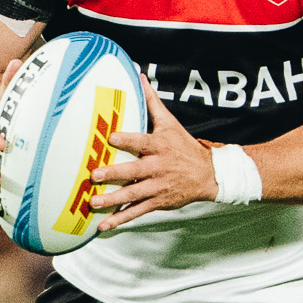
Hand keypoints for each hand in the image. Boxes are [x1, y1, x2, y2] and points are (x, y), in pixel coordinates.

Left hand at [91, 75, 219, 231]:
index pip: (142, 141)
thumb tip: (140, 76)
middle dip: (114, 174)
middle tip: (94, 175)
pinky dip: (120, 220)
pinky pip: (136, 212)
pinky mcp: (157, 202)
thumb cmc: (183, 146)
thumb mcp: (170, 123)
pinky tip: (102, 226)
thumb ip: (152, 102)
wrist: (208, 175)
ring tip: (93, 202)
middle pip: (134, 171)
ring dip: (112, 200)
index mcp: (160, 146)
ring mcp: (157, 187)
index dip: (127, 140)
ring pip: (133, 195)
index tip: (111, 137)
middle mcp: (158, 167)